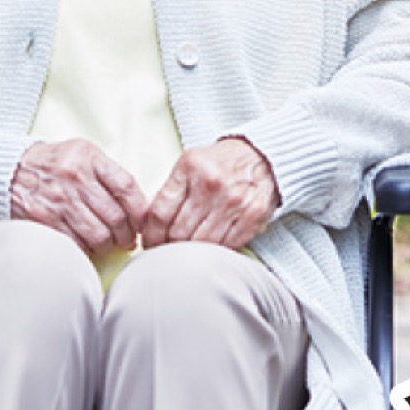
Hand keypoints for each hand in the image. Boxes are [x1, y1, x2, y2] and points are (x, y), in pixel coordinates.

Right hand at [10, 139, 148, 259]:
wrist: (10, 170)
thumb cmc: (53, 163)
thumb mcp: (83, 153)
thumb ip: (107, 173)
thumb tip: (137, 205)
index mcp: (89, 157)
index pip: (126, 186)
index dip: (140, 210)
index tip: (142, 223)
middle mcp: (75, 178)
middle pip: (115, 216)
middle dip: (127, 235)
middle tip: (128, 240)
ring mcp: (60, 201)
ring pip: (98, 235)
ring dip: (109, 246)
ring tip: (109, 245)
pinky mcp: (45, 221)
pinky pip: (76, 245)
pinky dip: (87, 251)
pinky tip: (88, 247)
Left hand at [141, 138, 278, 250]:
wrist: (262, 155)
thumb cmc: (220, 163)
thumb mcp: (190, 164)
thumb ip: (171, 191)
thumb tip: (147, 224)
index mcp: (190, 167)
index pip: (159, 212)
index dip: (150, 236)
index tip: (150, 244)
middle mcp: (211, 183)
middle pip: (178, 233)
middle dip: (169, 247)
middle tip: (167, 252)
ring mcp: (233, 201)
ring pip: (201, 244)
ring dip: (192, 253)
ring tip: (189, 254)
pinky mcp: (252, 215)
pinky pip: (226, 246)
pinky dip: (216, 251)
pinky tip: (212, 248)